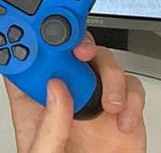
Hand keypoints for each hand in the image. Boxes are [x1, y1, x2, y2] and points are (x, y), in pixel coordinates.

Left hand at [6, 31, 145, 152]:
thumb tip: (56, 89)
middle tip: (79, 49)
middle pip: (68, 53)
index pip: (27, 66)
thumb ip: (47, 126)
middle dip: (74, 42)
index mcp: (35, 107)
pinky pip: (132, 89)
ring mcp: (95, 104)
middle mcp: (66, 100)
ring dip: (110, 75)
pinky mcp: (123, 113)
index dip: (28, 45)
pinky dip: (133, 100)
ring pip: (103, 63)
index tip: (32, 35)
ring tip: (109, 103)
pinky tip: (124, 120)